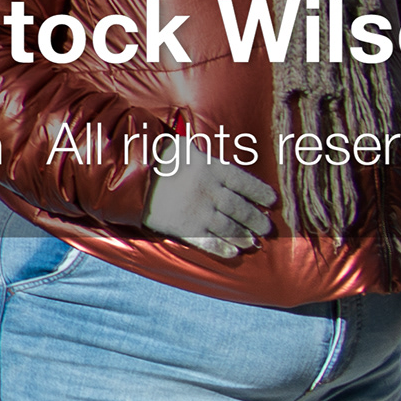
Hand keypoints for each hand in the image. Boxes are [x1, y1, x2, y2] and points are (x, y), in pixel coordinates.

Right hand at [145, 147, 276, 258]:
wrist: (128, 176)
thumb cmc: (154, 158)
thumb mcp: (181, 146)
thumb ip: (198, 153)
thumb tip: (203, 154)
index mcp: (213, 168)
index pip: (245, 182)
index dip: (260, 192)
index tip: (272, 201)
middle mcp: (211, 191)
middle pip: (241, 208)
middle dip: (256, 220)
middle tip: (266, 228)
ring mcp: (199, 210)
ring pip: (229, 227)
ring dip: (243, 236)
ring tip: (252, 242)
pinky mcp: (185, 227)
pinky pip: (209, 241)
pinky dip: (222, 248)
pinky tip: (233, 253)